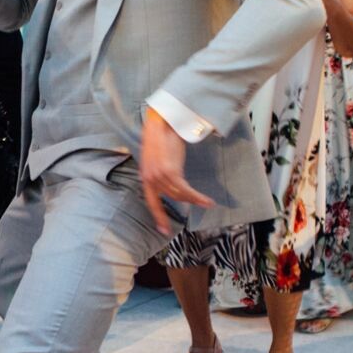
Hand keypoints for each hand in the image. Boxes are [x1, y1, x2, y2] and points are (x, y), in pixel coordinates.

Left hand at [138, 107, 211, 236]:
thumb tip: (162, 180)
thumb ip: (156, 170)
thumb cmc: (161, 135)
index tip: (163, 230)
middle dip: (187, 203)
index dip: (158, 217)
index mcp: (145, 176)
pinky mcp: (171, 172)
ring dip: (195, 200)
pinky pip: (186, 191)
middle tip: (200, 204)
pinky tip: (206, 201)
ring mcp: (160, 176)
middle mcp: (150, 179)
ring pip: (180, 195)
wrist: (162, 121)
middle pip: (171, 198)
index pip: (151, 202)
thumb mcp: (155, 156)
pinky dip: (197, 197)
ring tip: (207, 203)